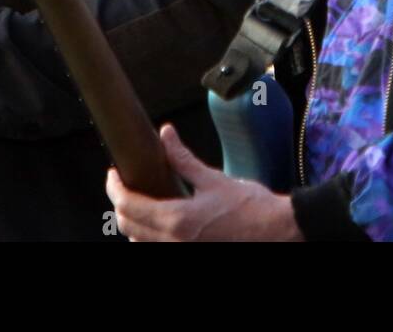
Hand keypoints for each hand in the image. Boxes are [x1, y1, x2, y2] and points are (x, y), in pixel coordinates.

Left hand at [106, 124, 303, 241]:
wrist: (278, 233)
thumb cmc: (251, 208)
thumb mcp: (213, 179)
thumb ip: (182, 158)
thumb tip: (165, 133)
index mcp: (177, 220)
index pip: (127, 205)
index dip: (114, 187)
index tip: (114, 174)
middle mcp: (173, 244)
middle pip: (127, 226)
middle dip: (120, 204)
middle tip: (125, 185)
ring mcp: (181, 255)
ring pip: (139, 243)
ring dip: (134, 223)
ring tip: (142, 202)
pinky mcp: (191, 258)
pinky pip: (157, 250)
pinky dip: (150, 237)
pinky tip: (159, 223)